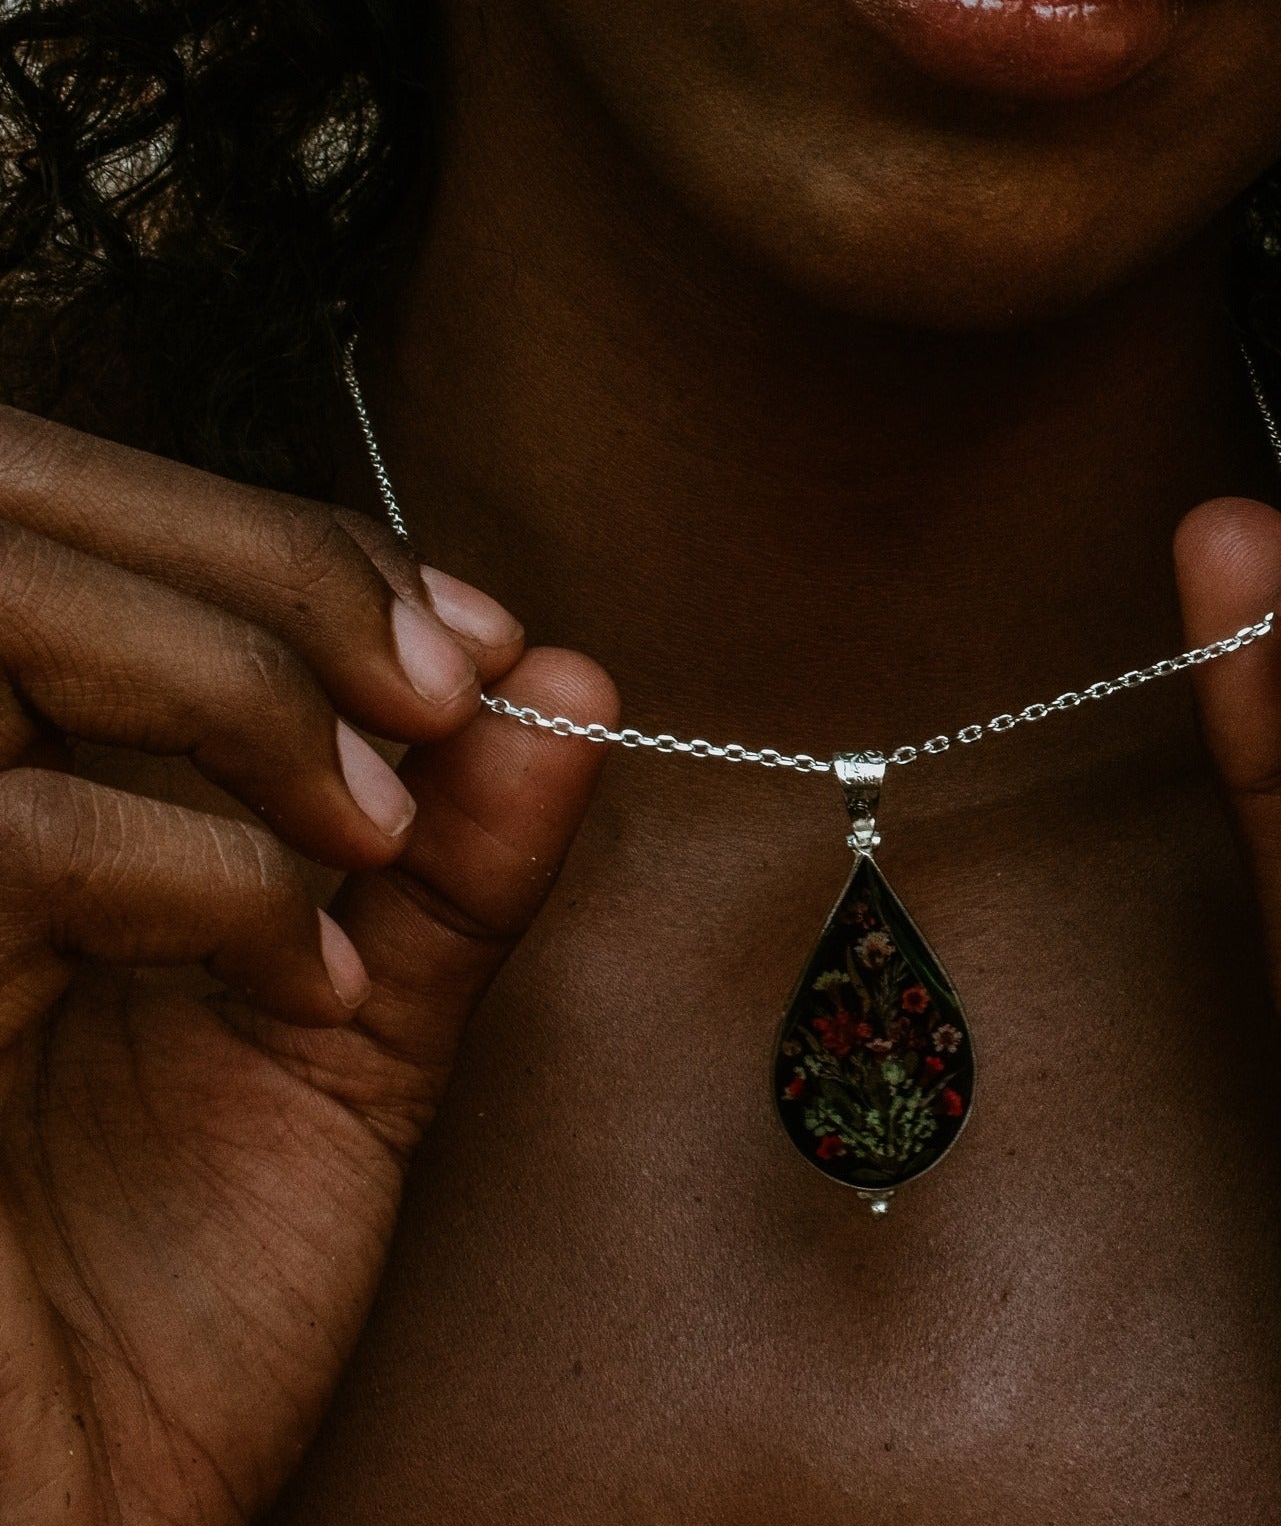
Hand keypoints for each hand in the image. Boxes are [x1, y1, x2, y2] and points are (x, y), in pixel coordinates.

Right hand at [0, 408, 615, 1522]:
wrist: (68, 1513)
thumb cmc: (178, 1289)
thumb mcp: (357, 1037)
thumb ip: (455, 862)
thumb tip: (567, 683)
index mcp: (30, 781)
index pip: (110, 523)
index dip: (304, 548)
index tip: (482, 641)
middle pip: (34, 512)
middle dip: (278, 573)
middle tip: (447, 680)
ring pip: (10, 624)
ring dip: (246, 692)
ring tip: (376, 830)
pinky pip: (20, 836)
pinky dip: (211, 881)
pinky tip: (305, 989)